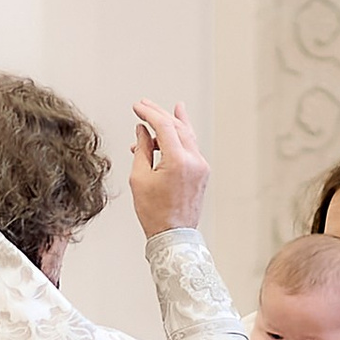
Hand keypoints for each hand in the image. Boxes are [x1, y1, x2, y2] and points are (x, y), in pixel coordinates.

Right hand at [129, 101, 209, 236]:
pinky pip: (190, 148)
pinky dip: (178, 138)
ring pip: (187, 135)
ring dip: (171, 123)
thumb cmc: (155, 213)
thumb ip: (141, 150)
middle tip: (144, 104)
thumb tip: (142, 131)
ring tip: (158, 112)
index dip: (149, 113)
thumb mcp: (139, 178)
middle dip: (159, 114)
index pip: (163, 126)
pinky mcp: (202, 172)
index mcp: (178, 161)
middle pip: (177, 127)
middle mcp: (194, 161)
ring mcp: (201, 166)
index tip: (137, 106)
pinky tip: (172, 131)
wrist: (174, 235)